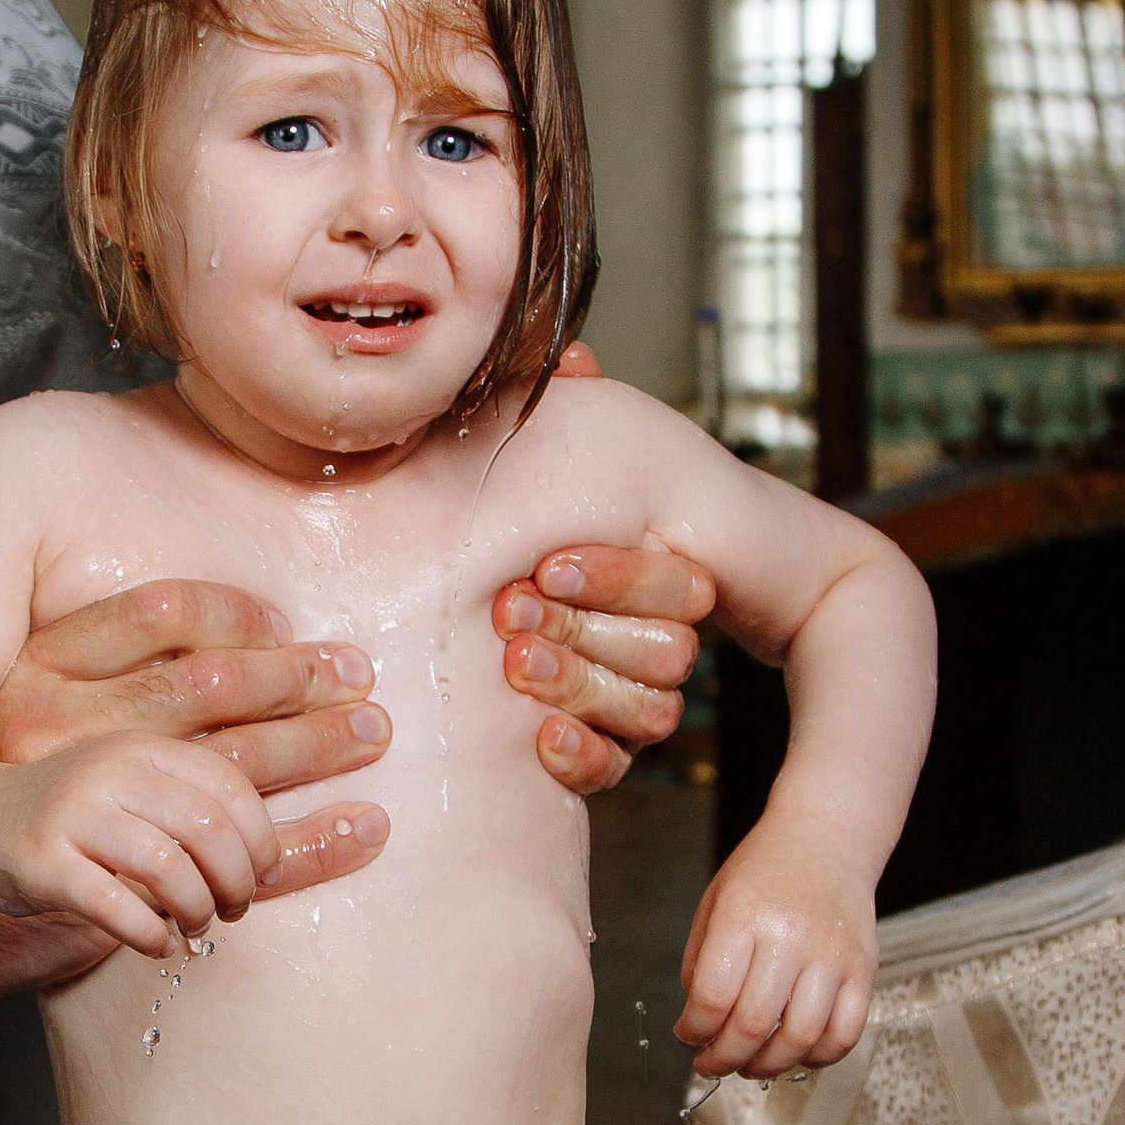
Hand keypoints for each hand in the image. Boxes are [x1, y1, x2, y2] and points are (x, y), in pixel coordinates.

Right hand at [0, 731, 370, 967]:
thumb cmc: (74, 813)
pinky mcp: (41, 862)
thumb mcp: (135, 783)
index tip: (266, 873)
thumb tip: (284, 852)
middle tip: (235, 908)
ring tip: (196, 926)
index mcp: (145, 744)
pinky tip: (159, 945)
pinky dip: (152, 934)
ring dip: (198, 910)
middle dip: (239, 880)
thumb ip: (196, 800)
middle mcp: (111, 768)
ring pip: (170, 868)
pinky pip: (116, 905)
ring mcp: (73, 813)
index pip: (233, 786)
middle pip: (211, 828)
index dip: (264, 839)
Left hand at [488, 340, 716, 795]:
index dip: (616, 577)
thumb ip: (567, 419)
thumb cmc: (527, 521)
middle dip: (587, 630)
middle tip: (511, 611)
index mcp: (658, 567)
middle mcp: (657, 633)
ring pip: (648, 710)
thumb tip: (574, 357)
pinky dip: (583, 757)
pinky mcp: (600, 748)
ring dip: (578, 686)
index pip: (677, 585)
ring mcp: (633, 694)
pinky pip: (613, 767)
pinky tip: (541, 740)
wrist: (447, 610)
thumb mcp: (550, 467)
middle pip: (667, 651)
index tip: (546, 563)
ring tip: (516, 663)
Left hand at [675, 810, 875, 1079]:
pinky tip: (796, 1053)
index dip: (694, 1030)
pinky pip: (845, 1032)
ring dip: (768, 1066)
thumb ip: (701, 963)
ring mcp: (832, 955)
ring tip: (750, 1064)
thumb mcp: (716, 902)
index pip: (713, 997)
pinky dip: (818, 1056)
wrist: (827, 837)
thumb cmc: (766, 870)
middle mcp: (791, 937)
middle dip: (724, 1058)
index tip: (688, 1035)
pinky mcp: (863, 969)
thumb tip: (699, 1024)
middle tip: (711, 1063)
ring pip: (801, 1037)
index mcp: (744, 917)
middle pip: (755, 1025)